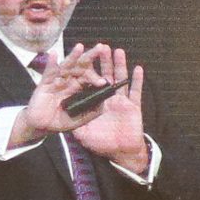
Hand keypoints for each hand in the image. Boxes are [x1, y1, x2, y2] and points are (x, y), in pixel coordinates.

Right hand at [13, 43, 107, 145]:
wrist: (41, 126)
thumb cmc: (60, 120)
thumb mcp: (79, 120)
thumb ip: (91, 112)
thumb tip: (104, 105)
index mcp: (79, 88)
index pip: (90, 78)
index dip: (96, 78)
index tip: (103, 81)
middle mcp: (69, 81)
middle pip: (81, 67)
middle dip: (90, 57)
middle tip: (100, 48)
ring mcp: (57, 81)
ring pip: (66, 66)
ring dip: (73, 56)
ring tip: (80, 47)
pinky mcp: (45, 84)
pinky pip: (49, 72)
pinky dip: (51, 63)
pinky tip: (54, 55)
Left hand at [71, 45, 148, 173]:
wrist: (121, 153)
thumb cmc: (103, 144)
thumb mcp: (84, 134)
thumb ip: (74, 122)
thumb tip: (62, 115)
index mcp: (96, 102)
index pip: (90, 82)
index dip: (87, 70)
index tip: (84, 56)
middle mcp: (108, 98)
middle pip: (105, 75)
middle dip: (103, 61)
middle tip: (101, 46)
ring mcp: (121, 101)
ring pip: (120, 79)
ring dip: (120, 65)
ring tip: (118, 51)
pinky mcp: (133, 107)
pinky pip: (136, 92)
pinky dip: (137, 81)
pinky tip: (138, 69)